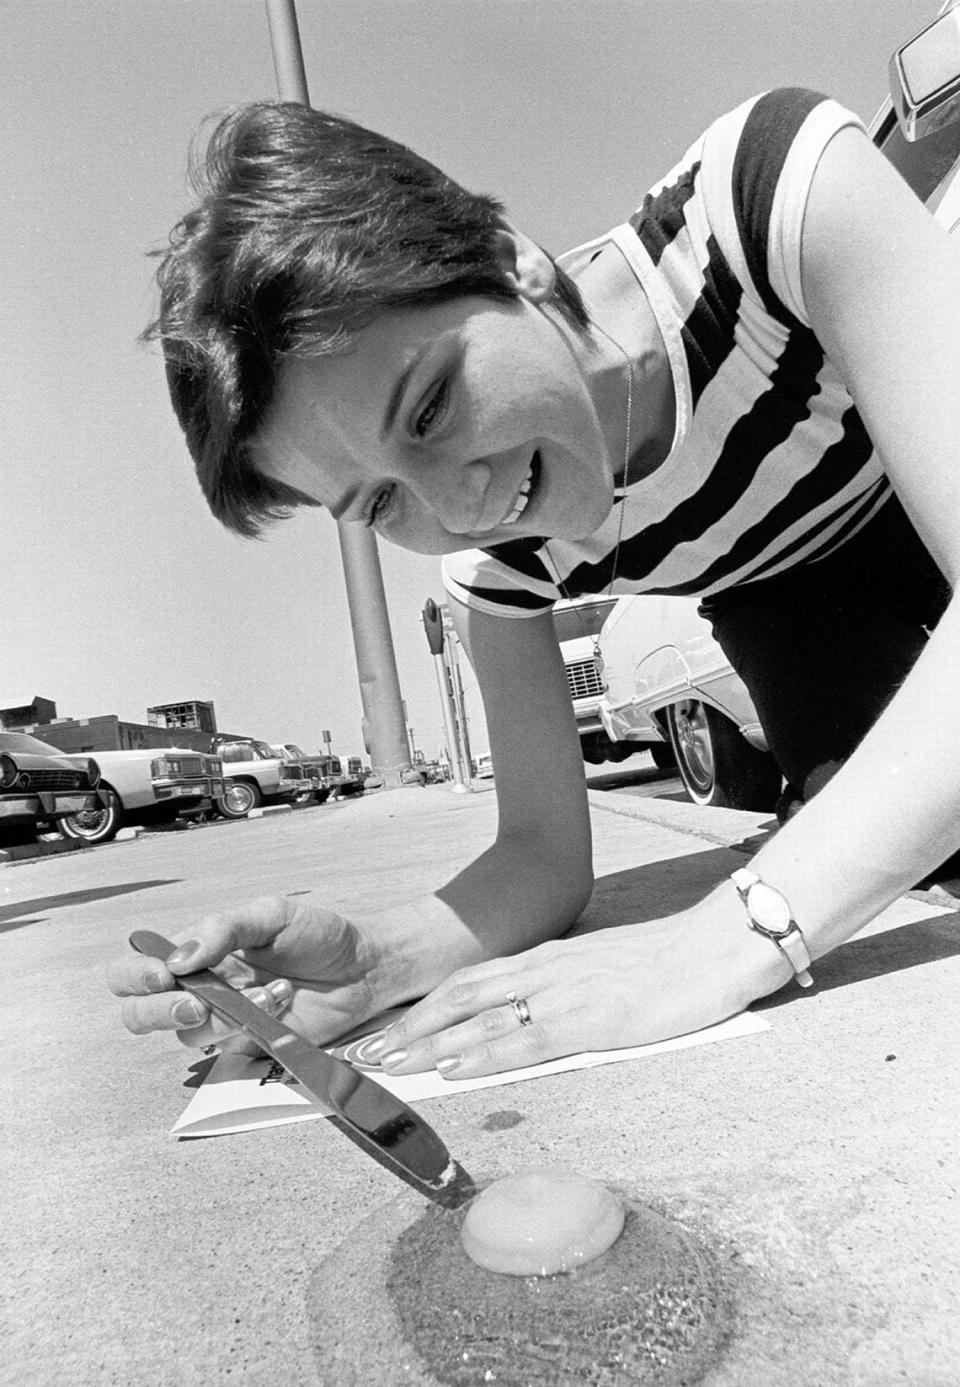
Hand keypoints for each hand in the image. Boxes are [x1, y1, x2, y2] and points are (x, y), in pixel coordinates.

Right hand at [106, 895, 383, 1051]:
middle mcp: (200, 988)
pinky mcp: (250, 1046)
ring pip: (187, 1037)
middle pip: (139, 1015)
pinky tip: (284, 1002)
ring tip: (273, 989)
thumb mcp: (270, 914)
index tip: (163, 974)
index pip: (134, 969)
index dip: (134, 976)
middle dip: (159, 1012)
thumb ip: (222, 929)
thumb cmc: (316, 934)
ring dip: (226, 1014)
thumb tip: (178, 959)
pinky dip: (256, 1024)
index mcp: (196, 951)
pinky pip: (231, 1048)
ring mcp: (223, 1021)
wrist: (364, 967)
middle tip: (197, 1004)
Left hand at [368, 913, 759, 1078]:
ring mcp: (564, 993)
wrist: (714, 948)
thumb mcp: (600, 970)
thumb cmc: (665, 964)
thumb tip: (533, 1014)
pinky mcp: (590, 1019)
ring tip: (390, 1065)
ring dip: (429, 1043)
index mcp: (547, 960)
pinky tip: (454, 1068)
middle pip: (459, 997)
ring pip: (480, 1018)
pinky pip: (525, 1038)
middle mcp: (544, 971)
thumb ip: (564, 988)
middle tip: (367, 1053)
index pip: (471, 982)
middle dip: (410, 1027)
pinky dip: (483, 1054)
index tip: (390, 1031)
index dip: (426, 1008)